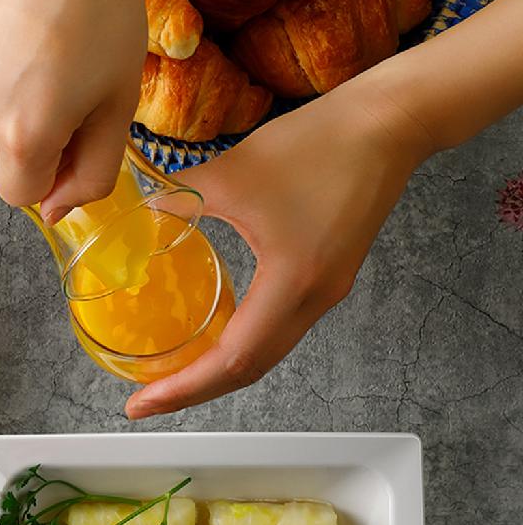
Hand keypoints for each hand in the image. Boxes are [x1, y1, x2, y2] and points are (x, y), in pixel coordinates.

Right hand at [0, 0, 143, 216]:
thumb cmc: (102, 11)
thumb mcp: (119, 102)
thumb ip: (94, 170)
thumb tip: (59, 211)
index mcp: (25, 138)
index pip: (24, 194)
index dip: (57, 173)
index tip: (80, 131)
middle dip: (31, 143)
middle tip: (69, 87)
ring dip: (8, 110)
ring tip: (43, 55)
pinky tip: (17, 36)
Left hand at [126, 81, 429, 416]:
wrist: (390, 121)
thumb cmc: (316, 144)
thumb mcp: (229, 173)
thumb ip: (175, 199)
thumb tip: (134, 213)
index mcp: (291, 283)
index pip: (232, 360)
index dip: (183, 388)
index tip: (139, 403)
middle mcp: (314, 299)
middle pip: (252, 369)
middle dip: (196, 391)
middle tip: (147, 400)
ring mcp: (328, 290)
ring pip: (269, 351)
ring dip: (222, 369)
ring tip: (174, 376)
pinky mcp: (330, 274)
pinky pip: (281, 326)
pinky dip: (244, 342)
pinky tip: (214, 333)